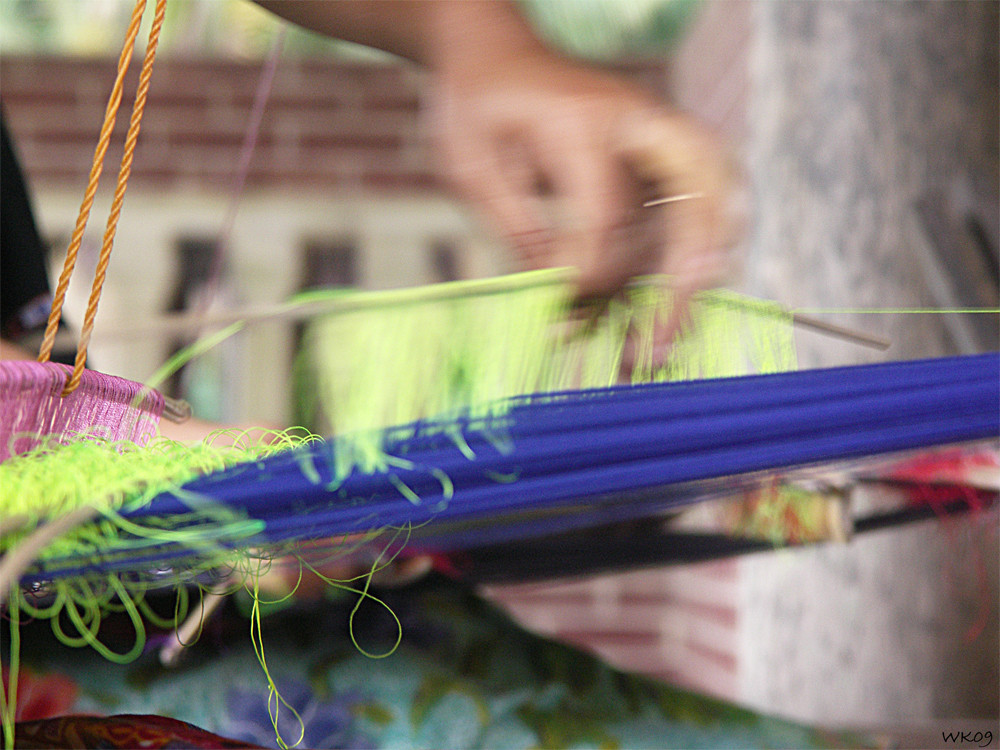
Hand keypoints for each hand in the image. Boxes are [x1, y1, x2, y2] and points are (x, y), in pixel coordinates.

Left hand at [426, 3, 733, 312]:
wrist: (496, 56)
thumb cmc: (478, 106)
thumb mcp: (472, 168)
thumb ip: (519, 232)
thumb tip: (561, 298)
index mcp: (582, 119)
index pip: (605, 212)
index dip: (587, 271)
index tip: (559, 312)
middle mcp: (638, 120)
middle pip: (703, 191)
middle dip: (689, 272)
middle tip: (659, 336)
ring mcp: (657, 136)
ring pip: (713, 199)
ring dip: (696, 271)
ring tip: (660, 336)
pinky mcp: (659, 157)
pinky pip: (690, 210)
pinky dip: (682, 259)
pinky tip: (655, 306)